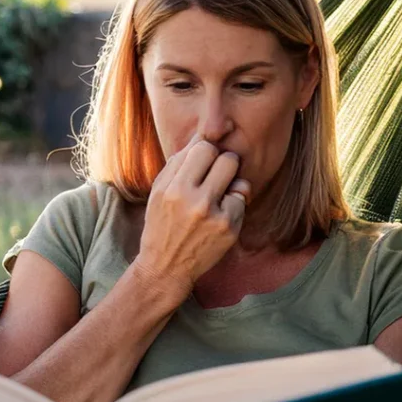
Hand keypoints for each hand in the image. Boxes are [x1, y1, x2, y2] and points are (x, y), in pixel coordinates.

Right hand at [135, 133, 251, 300]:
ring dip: (231, 183)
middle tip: (214, 177)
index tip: (202, 164)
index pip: (204, 147)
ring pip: (239, 179)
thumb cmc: (162, 223)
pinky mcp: (229, 230)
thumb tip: (203, 135)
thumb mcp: (159, 191)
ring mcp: (215, 217)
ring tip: (218, 195)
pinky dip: (234, 205)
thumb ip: (178, 162)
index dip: (205, 153)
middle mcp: (195, 201)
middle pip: (227, 159)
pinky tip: (220, 214)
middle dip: (223, 164)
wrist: (166, 266)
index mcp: (173, 188)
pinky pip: (241, 201)